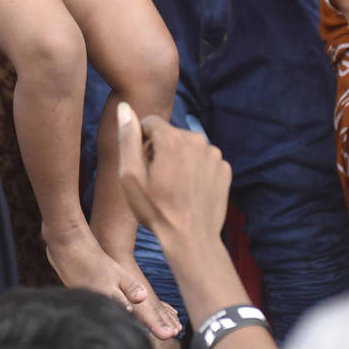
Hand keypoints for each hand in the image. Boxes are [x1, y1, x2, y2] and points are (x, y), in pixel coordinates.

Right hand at [117, 102, 230, 248]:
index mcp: (173, 139)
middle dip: (161, 150)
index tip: (142, 165)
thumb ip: (127, 139)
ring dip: (179, 159)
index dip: (141, 142)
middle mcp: (197, 140)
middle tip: (157, 180)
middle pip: (170, 135)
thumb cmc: (156, 210)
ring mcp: (214, 155)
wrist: (191, 240)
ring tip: (174, 187)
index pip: (150, 122)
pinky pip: (204, 160)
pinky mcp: (224, 169)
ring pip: (188, 147)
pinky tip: (190, 190)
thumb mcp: (130, 177)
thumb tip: (124, 108)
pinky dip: (196, 170)